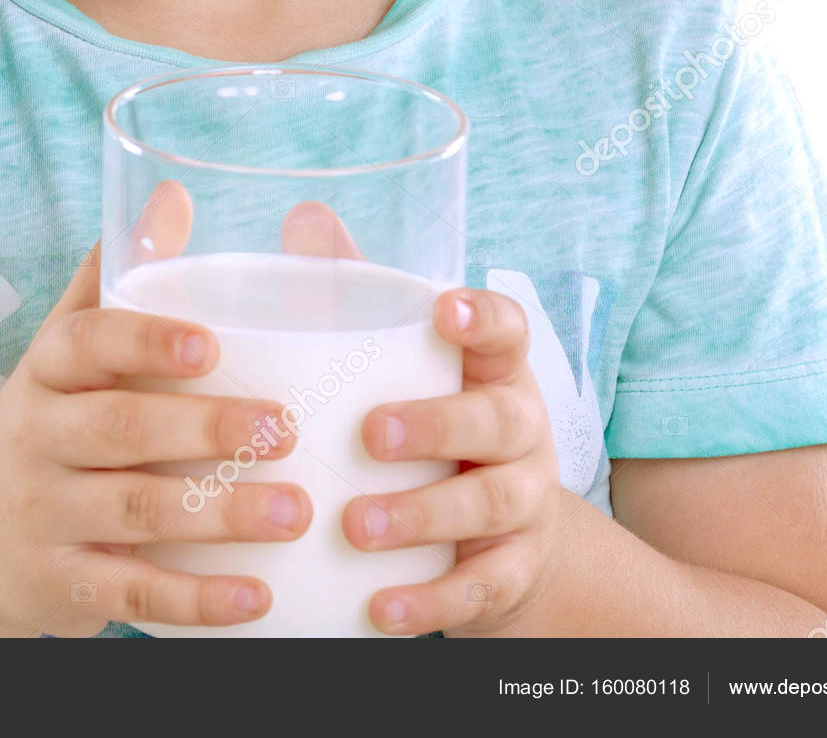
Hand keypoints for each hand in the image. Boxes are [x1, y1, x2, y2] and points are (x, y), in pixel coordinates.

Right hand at [0, 210, 312, 637]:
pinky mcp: (57, 589)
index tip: (211, 344)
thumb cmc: (47, 418)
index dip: (146, 341)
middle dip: (207, 429)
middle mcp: (36, 439)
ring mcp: (43, 517)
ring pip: (135, 514)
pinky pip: (132, 595)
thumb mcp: (65, 348)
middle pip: (121, 431)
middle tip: (287, 428)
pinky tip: (259, 598)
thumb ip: (117, 276)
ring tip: (296, 510)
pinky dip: (197, 602)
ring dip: (220, 516)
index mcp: (46, 370)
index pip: (86, 343)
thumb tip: (170, 192)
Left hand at [344, 280, 559, 634]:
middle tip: (371, 435)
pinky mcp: (511, 573)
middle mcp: (520, 430)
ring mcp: (522, 505)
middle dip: (437, 425)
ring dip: (421, 516)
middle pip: (497, 421)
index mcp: (494, 369)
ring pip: (487, 506)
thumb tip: (304, 215)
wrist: (499, 540)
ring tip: (356, 526)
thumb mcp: (404, 361)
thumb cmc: (429, 420)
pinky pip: (480, 590)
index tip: (445, 308)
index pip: (509, 329)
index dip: (484, 316)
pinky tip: (380, 610)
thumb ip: (358, 290)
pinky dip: (432, 603)